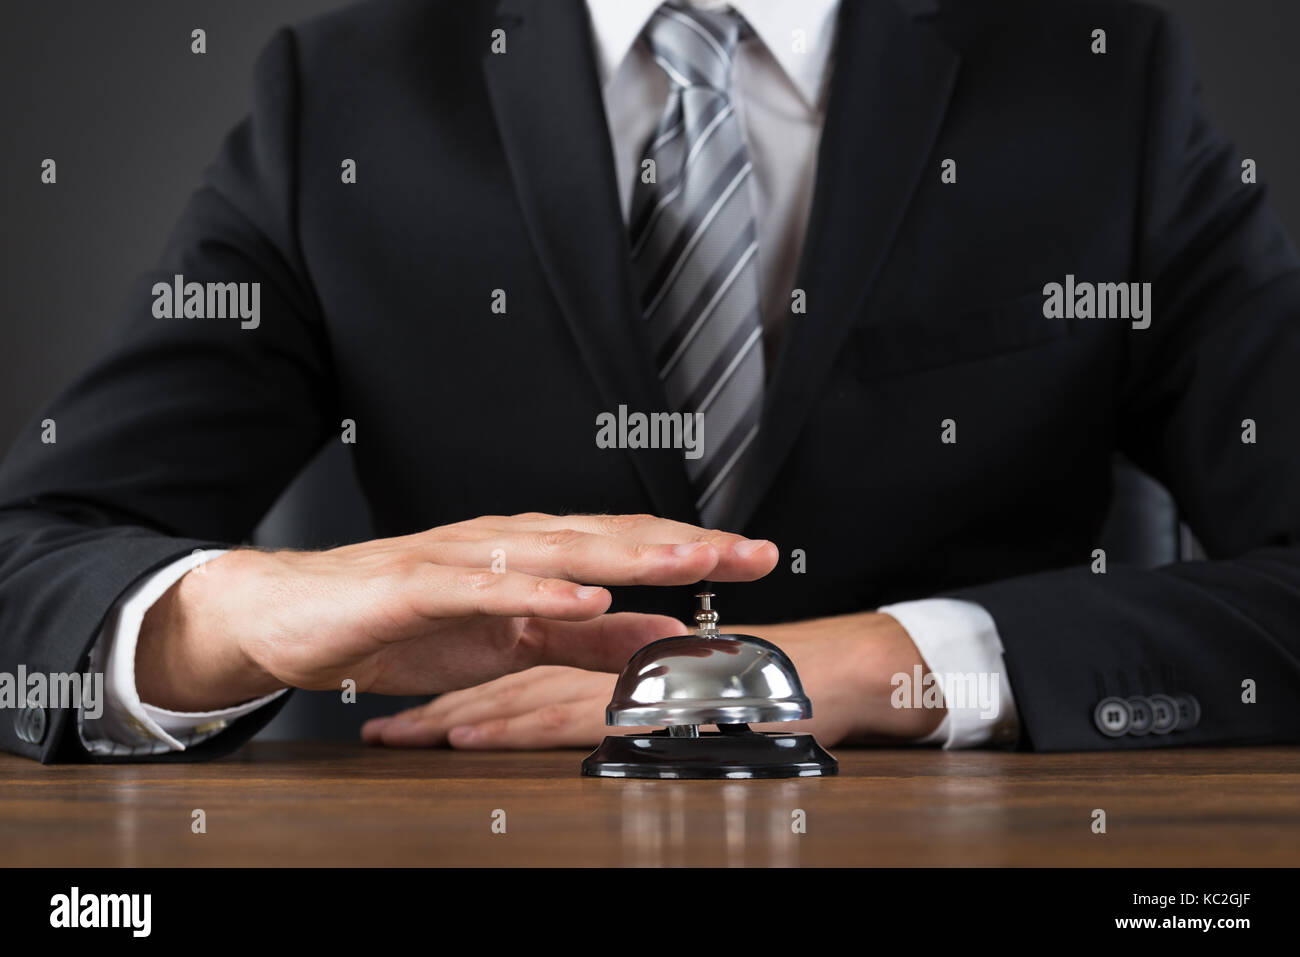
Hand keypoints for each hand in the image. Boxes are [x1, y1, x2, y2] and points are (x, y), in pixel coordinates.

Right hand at [136, 513, 777, 710]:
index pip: (629, 549)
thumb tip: (650, 638)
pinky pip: (485, 589)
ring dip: (628, 556)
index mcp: (534, 558)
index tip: (756, 560)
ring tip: (690, 563)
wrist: (297, 616)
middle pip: (610, 540)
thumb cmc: (399, 622)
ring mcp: (465, 561)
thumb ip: (580, 640)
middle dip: (684, 547)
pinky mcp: (420, 585)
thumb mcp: (510, 643)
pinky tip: (579, 598)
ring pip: (559, 552)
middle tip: (752, 554)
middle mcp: (509, 547)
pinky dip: (535, 593)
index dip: (693, 554)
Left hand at [363, 611, 944, 747]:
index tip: (418, 701)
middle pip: (502, 678)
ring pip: (514, 693)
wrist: (824, 675)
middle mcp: (605, 663)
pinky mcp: (631, 703)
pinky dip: (503, 719)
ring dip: (453, 713)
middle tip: (383, 718)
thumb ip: (641, 690)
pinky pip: (554, 710)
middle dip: (439, 697)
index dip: (468, 683)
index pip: (525, 667)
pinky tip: (461, 731)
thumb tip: (603, 711)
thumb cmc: (762, 680)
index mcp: (613, 655)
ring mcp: (614, 680)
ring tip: (396, 731)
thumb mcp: (689, 686)